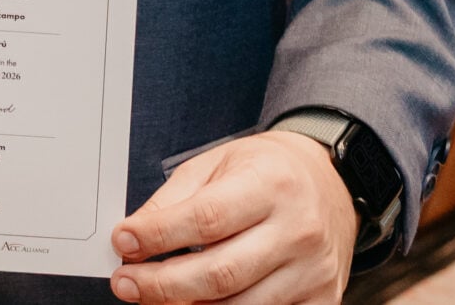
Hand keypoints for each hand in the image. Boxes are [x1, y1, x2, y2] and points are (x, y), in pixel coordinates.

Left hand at [108, 132, 355, 303]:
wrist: (330, 182)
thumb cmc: (269, 171)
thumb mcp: (218, 163)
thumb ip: (174, 200)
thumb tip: (133, 237)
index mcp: (271, 183)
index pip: (206, 219)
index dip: (158, 235)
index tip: (123, 242)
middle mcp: (298, 229)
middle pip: (220, 274)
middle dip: (162, 284)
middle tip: (127, 284)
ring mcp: (313, 270)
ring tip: (155, 298)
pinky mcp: (323, 299)